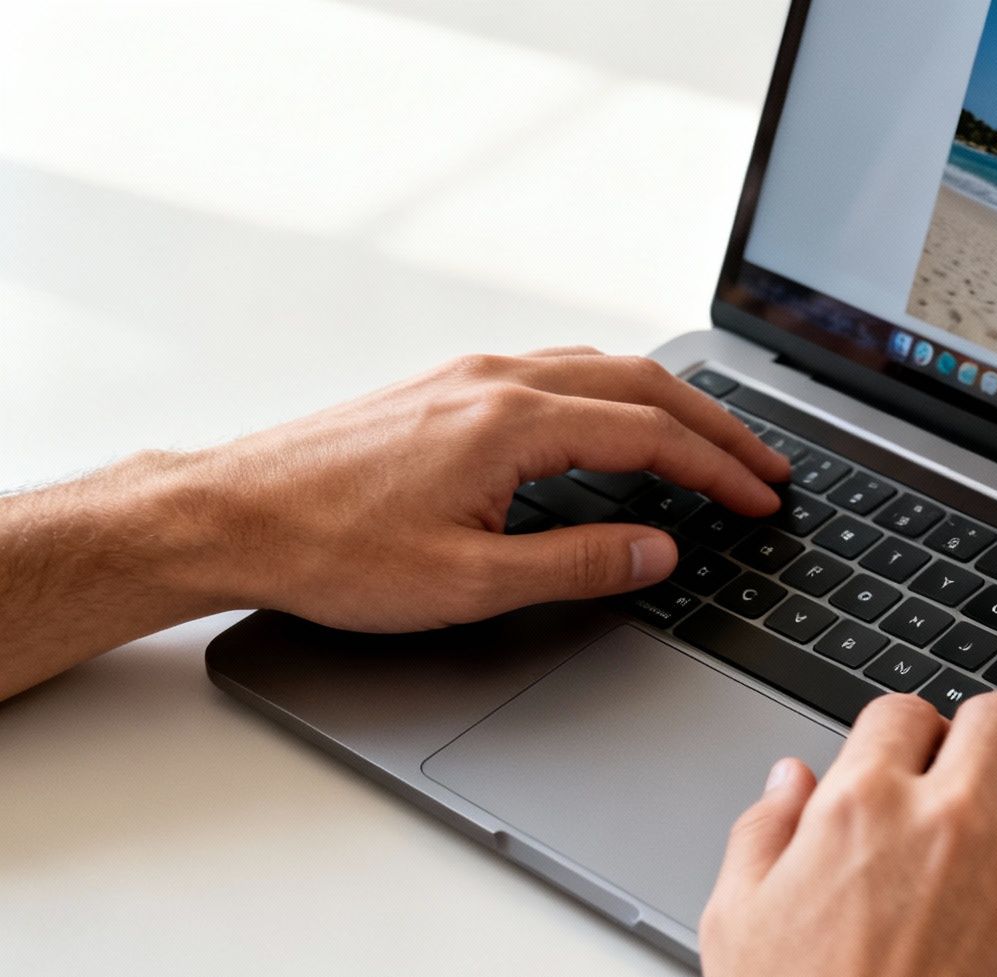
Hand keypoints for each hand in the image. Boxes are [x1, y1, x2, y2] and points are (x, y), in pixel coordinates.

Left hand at [183, 347, 788, 631]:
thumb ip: (578, 563)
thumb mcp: (469, 583)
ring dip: (667, 405)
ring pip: (600, 369)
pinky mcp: (442, 387)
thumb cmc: (330, 551)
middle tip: (766, 466)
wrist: (225, 515)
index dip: (720, 469)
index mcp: (514, 423)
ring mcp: (467, 376)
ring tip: (710, 442)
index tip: (762, 498)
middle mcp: (497, 381)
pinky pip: (557, 371)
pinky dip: (614, 394)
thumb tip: (658, 551)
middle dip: (716, 426)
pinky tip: (615, 422)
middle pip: (642, 385)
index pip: (652, 435)